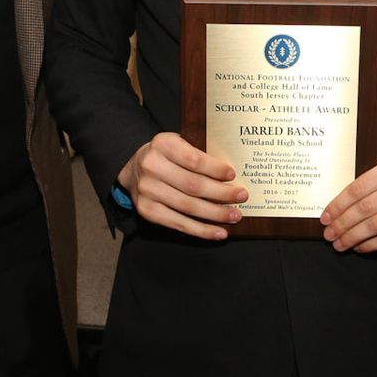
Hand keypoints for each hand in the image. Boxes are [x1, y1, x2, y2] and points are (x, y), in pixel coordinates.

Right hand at [119, 132, 243, 240]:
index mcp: (162, 144)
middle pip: (193, 185)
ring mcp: (148, 190)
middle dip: (221, 193)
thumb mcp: (178, 144)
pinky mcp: (147, 211)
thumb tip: (232, 175)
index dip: (214, 169)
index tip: (232, 175)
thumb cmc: (166, 156)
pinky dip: (201, 230)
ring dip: (215, 214)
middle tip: (242, 196)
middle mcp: (152, 166)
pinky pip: (178, 223)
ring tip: (234, 216)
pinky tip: (218, 232)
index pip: (193, 159)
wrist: (134, 169)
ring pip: (188, 206)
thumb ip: (198, 153)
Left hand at [320, 158, 376, 251]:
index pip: (358, 188)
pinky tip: (359, 247)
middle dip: (342, 224)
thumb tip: (337, 204)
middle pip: (365, 209)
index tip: (326, 217)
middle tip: (329, 234)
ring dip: (353, 237)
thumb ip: (371, 181)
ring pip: (375, 226)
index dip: (338, 205)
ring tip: (340, 244)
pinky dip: (370, 245)